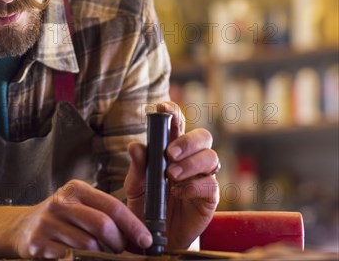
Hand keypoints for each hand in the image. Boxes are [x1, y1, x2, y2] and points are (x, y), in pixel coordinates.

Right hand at [13, 180, 152, 258]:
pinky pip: (70, 255)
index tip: (146, 240)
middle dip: (118, 242)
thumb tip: (138, 233)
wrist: (24, 228)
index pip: (112, 206)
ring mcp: (48, 223)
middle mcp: (61, 203)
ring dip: (100, 252)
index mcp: (76, 189)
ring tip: (97, 250)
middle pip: (102, 225)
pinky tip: (74, 253)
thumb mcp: (80, 204)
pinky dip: (78, 258)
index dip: (133, 225)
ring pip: (89, 243)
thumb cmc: (61, 217)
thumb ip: (106, 213)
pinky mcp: (38, 243)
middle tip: (121, 249)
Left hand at [123, 101, 219, 249]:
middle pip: (203, 136)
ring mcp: (203, 177)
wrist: (154, 236)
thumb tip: (135, 146)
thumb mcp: (135, 187)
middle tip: (169, 154)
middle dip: (187, 141)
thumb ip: (137, 167)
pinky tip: (178, 192)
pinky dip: (193, 185)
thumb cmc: (145, 206)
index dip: (173, 112)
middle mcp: (191, 159)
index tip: (162, 108)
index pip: (178, 123)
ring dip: (190, 163)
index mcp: (172, 149)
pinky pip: (210, 184)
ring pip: (211, 157)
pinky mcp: (210, 197)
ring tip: (170, 175)